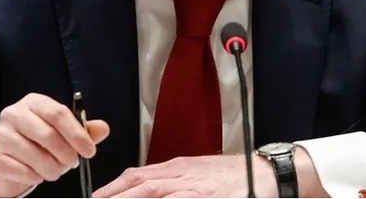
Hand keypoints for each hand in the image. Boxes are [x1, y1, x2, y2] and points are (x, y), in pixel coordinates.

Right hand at [0, 93, 109, 197]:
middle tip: (72, 164)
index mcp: (34, 102)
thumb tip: (103, 128)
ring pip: (36, 156)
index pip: (59, 113)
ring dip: (52, 169)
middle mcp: (13, 113)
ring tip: (55, 171)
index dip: (78, 134)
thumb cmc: (38, 144)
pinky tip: (37, 174)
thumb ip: (84, 131)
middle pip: (48, 135)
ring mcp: (0, 134)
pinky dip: (36, 177)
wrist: (6, 161)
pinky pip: (22, 171)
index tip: (90, 151)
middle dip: (66, 155)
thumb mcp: (63, 134)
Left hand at [93, 154, 278, 197]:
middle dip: (116, 195)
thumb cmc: (234, 177)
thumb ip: (174, 181)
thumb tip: (148, 187)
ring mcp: (194, 188)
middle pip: (141, 185)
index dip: (115, 187)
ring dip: (131, 197)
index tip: (98, 196)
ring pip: (154, 192)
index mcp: (178, 169)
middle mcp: (182, 176)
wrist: (266, 174)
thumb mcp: (198, 173)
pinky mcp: (205, 196)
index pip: (138, 176)